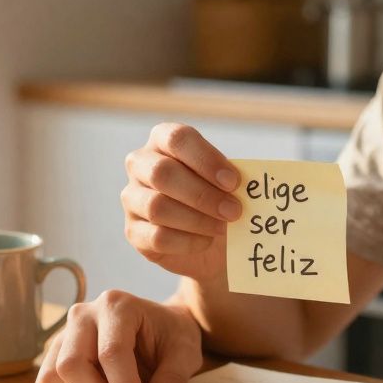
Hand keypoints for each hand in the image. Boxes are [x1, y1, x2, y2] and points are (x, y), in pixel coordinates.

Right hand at [34, 290, 202, 382]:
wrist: (156, 328)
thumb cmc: (170, 337)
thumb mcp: (186, 352)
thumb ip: (174, 378)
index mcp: (117, 305)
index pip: (111, 352)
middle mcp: (83, 314)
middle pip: (72, 365)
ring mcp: (63, 332)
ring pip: (53, 377)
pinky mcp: (54, 352)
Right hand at [122, 123, 241, 280]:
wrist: (211, 243)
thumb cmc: (219, 199)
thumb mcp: (228, 183)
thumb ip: (232, 178)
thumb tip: (250, 184)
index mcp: (163, 140)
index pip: (178, 138)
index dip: (206, 159)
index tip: (234, 182)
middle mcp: (140, 164)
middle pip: (162, 173)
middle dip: (203, 195)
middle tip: (234, 211)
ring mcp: (132, 198)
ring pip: (157, 206)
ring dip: (197, 220)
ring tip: (223, 227)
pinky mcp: (133, 231)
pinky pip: (157, 237)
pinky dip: (188, 241)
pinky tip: (206, 241)